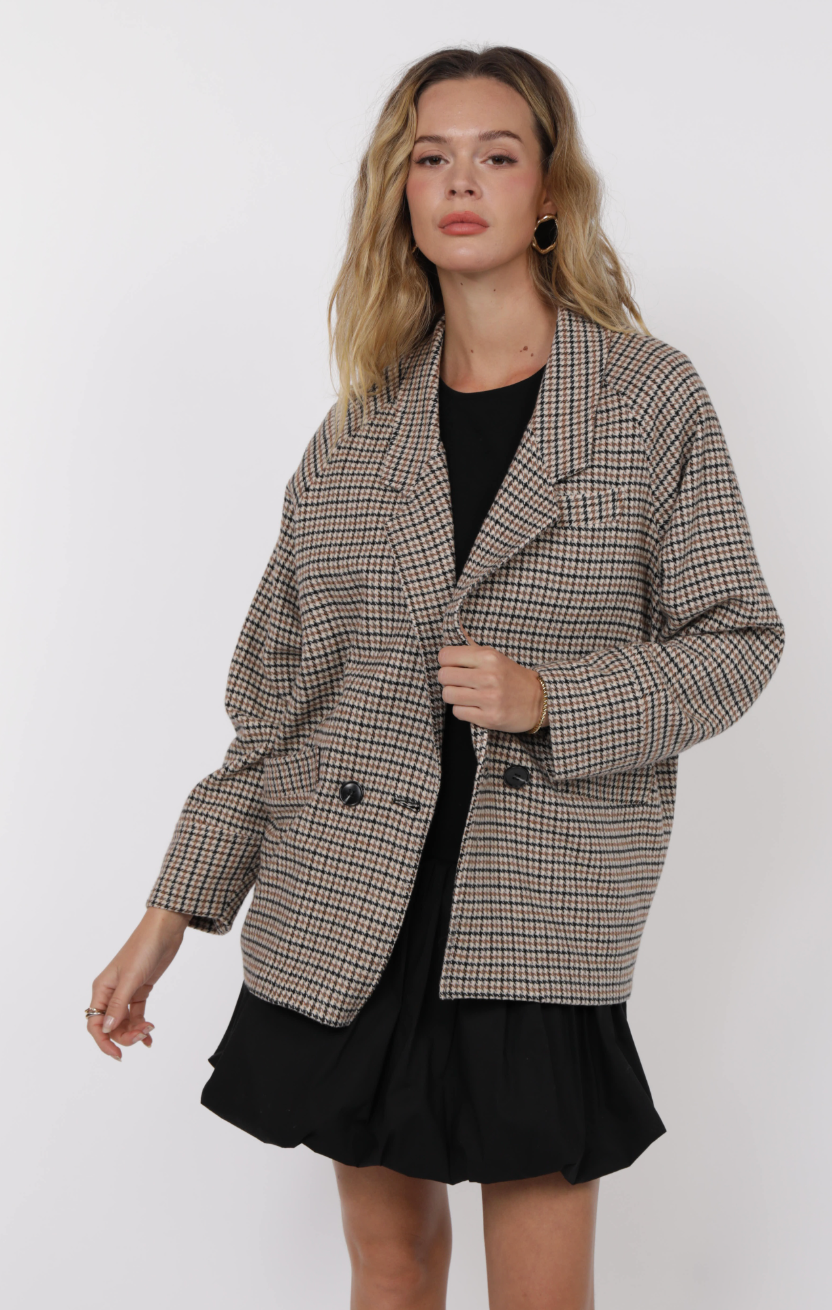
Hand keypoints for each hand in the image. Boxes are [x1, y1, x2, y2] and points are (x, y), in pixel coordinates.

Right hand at [87, 907, 191, 1061]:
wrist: (164, 931)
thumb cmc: (144, 948)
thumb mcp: (131, 978)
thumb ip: (118, 1005)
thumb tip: (106, 1029)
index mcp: (101, 989)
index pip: (94, 1023)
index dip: (103, 1041)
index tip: (118, 1054)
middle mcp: (111, 992)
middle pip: (110, 1026)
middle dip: (124, 1036)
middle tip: (142, 1035)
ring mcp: (126, 992)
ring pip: (124, 1022)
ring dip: (135, 1031)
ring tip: (150, 1031)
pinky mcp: (140, 990)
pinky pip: (136, 1015)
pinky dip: (141, 1026)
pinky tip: (150, 1035)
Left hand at [437, 623, 548, 733]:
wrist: (539, 701)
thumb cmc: (511, 677)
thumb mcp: (495, 656)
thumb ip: (472, 647)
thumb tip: (455, 627)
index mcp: (489, 657)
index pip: (445, 656)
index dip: (446, 662)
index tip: (454, 666)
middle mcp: (489, 677)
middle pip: (444, 676)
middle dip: (448, 680)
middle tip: (459, 682)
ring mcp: (489, 699)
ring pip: (448, 695)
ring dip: (454, 696)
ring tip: (466, 694)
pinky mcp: (489, 718)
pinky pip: (458, 712)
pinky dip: (463, 709)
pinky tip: (474, 706)